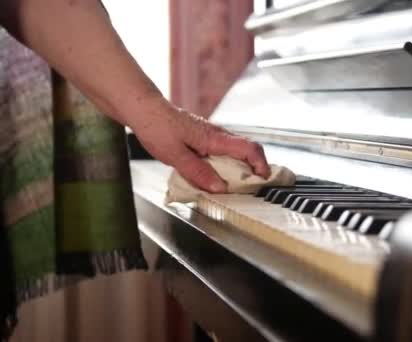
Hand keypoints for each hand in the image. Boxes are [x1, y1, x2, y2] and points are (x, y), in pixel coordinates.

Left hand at [130, 98, 269, 192]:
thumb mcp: (175, 155)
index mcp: (214, 138)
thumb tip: (219, 188)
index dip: (261, 164)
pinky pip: (222, 152)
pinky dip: (225, 165)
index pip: (249, 148)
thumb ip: (198, 172)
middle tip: (250, 188)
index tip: (263, 179)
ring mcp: (211, 136)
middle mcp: (217, 135)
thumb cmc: (156, 126)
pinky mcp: (203, 138)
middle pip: (247, 150)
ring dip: (239, 168)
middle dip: (254, 169)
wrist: (142, 109)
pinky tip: (214, 176)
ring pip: (235, 152)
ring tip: (233, 186)